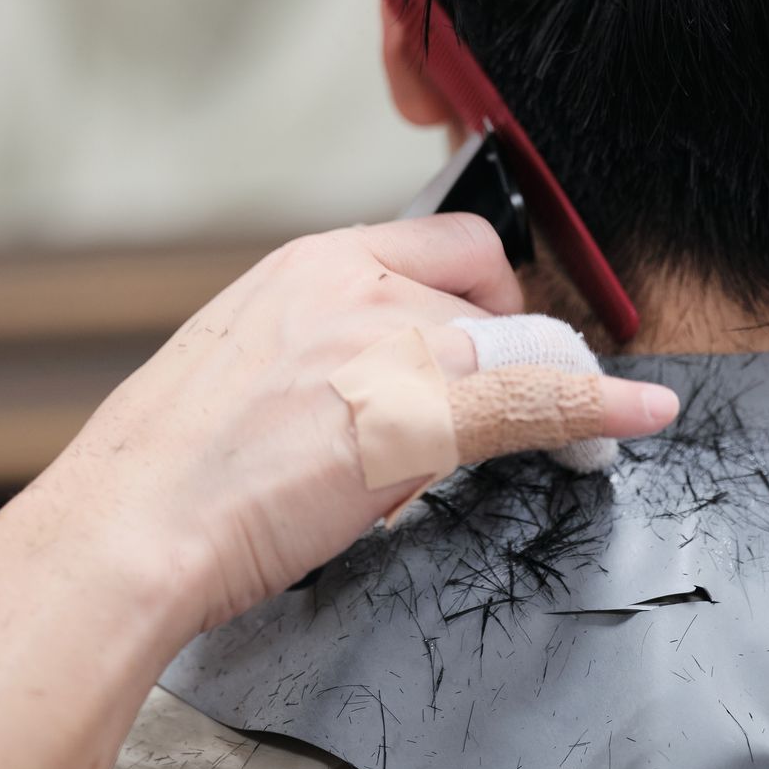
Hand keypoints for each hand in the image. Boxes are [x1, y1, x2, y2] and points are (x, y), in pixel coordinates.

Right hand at [61, 214, 678, 629]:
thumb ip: (319, 346)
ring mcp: (388, 343)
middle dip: (507, 347)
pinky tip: (638, 413)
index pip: (444, 243)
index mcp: (310, 263)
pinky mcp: (418, 416)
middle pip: (488, 294)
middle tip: (503, 401)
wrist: (130, 525)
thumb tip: (372, 378)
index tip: (496, 328)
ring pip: (513, 349)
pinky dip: (599, 406)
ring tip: (545, 435)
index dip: (484, 291)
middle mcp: (355, 283)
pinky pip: (538, 399)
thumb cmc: (168, 468)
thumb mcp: (246, 365)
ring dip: (538, 390)